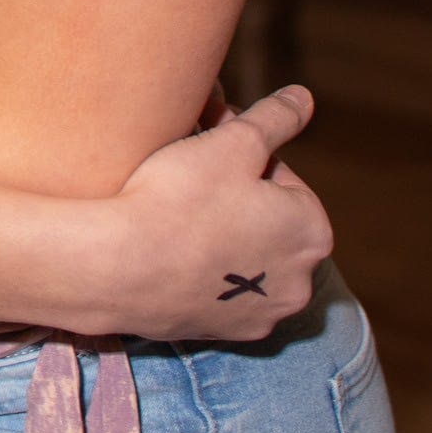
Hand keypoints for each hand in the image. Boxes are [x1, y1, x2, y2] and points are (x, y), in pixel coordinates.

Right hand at [70, 87, 331, 341]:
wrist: (119, 268)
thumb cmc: (180, 198)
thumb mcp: (232, 143)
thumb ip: (274, 118)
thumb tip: (303, 97)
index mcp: (311, 230)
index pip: (279, 174)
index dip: (239, 154)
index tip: (204, 147)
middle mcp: (302, 280)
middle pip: (266, 219)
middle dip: (235, 196)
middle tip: (188, 175)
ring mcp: (263, 313)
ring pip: (245, 258)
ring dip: (222, 235)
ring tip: (175, 214)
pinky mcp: (226, 335)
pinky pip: (220, 291)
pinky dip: (203, 272)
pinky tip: (169, 251)